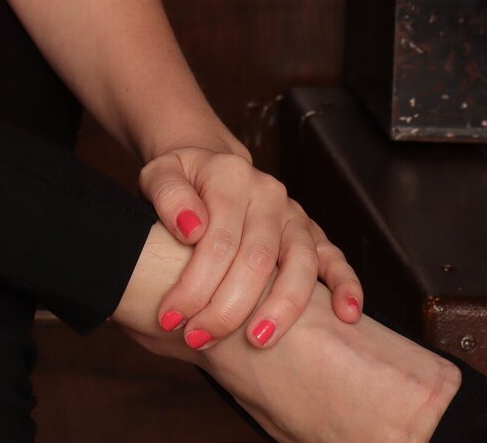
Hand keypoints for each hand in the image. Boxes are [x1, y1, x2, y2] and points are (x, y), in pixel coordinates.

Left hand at [138, 145, 363, 349]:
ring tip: (258, 340)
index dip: (194, 285)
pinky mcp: (312, 234)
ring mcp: (293, 215)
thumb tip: (191, 228)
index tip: (171, 318)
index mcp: (230, 176)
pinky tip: (346, 315)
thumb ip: (168, 196)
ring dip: (281, 308)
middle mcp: (268, 193)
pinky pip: (335, 258)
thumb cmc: (182, 180)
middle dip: (227, 308)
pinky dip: (346, 285)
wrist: (209, 165)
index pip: (217, 239)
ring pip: (300, 263)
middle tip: (200, 338)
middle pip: (257, 258)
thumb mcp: (159, 175)